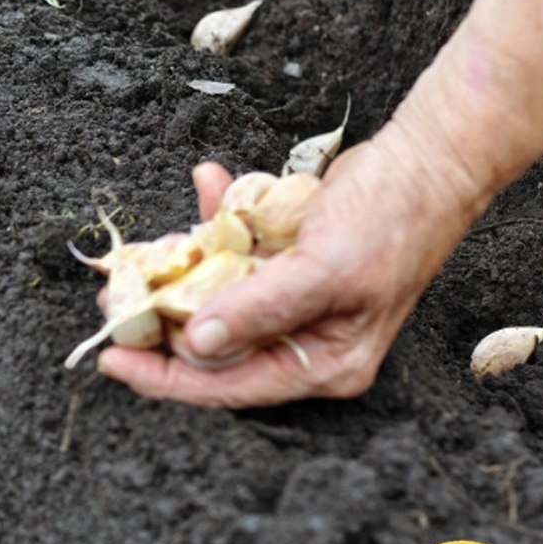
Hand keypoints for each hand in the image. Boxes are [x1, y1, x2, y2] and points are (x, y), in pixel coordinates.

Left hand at [96, 141, 479, 407]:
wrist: (431, 156)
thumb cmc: (394, 218)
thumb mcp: (326, 269)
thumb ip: (261, 309)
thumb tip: (197, 344)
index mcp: (322, 364)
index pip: (227, 387)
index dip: (164, 378)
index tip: (111, 358)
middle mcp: (303, 341)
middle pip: (211, 348)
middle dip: (157, 322)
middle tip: (113, 298)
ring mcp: (290, 303)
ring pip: (212, 301)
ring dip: (176, 272)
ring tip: (137, 256)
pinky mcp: (282, 264)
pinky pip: (231, 255)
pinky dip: (212, 224)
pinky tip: (207, 183)